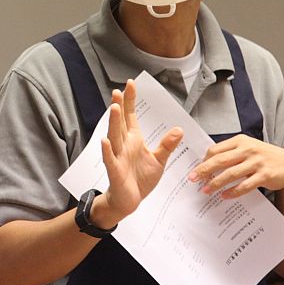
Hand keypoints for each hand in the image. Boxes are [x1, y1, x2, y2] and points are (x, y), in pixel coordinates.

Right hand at [99, 79, 183, 223]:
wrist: (129, 200)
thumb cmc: (140, 179)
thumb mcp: (158, 160)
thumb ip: (167, 145)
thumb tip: (179, 129)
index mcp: (133, 140)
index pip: (130, 116)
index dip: (130, 101)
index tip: (130, 84)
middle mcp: (123, 145)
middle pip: (120, 122)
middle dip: (119, 107)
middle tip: (117, 91)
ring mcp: (118, 157)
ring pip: (114, 137)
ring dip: (113, 123)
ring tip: (114, 108)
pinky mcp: (115, 171)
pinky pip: (110, 159)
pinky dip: (107, 151)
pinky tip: (104, 141)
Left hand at [188, 135, 283, 198]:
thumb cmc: (263, 156)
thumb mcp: (247, 148)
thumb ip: (230, 152)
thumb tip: (207, 162)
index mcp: (240, 141)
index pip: (216, 149)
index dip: (204, 160)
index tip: (195, 169)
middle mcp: (247, 150)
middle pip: (220, 160)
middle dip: (204, 170)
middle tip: (192, 179)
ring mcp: (256, 163)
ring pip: (231, 174)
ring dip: (216, 183)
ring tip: (206, 190)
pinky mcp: (264, 175)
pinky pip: (245, 185)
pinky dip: (233, 191)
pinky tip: (224, 196)